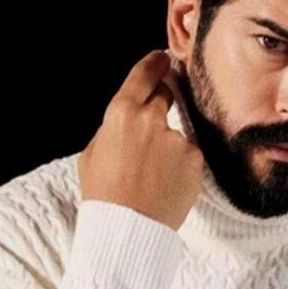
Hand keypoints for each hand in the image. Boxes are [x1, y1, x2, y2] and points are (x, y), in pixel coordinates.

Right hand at [78, 50, 203, 230]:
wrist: (127, 229)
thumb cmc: (104, 194)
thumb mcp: (92, 153)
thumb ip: (113, 128)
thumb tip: (128, 118)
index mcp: (121, 115)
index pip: (143, 76)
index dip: (154, 64)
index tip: (162, 58)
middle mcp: (151, 120)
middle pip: (165, 95)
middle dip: (162, 102)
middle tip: (154, 126)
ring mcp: (177, 139)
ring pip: (176, 133)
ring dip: (168, 147)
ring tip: (153, 176)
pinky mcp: (195, 158)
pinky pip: (188, 156)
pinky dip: (180, 167)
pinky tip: (166, 185)